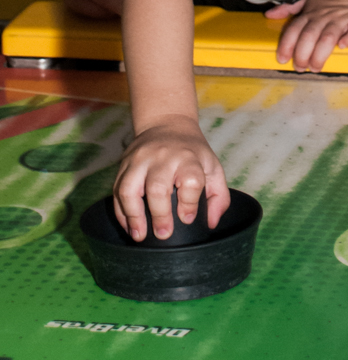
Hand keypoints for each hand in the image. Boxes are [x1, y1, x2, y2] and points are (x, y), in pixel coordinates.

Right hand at [113, 115, 229, 241]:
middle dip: (159, 214)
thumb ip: (218, 196)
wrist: (166, 124)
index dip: (189, 202)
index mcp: (188, 157)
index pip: (190, 180)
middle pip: (157, 187)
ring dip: (132, 216)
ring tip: (139, 235)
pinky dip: (121, 212)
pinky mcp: (123, 164)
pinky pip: (116, 191)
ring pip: (128, 189)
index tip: (188, 218)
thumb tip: (211, 223)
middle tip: (163, 234)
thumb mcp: (213, 167)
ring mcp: (139, 160)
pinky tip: (129, 225)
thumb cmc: (192, 152)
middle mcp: (162, 157)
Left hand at [267, 0, 347, 71]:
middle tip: (300, 68)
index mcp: (310, 13)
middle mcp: (323, 17)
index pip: (294, 29)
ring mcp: (341, 19)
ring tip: (316, 67)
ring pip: (328, 37)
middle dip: (302, 55)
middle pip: (309, 36)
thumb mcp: (308, 1)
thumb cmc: (332, 0)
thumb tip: (269, 14)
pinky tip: (343, 46)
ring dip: (320, 54)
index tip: (282, 59)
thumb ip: (289, 8)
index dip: (286, 45)